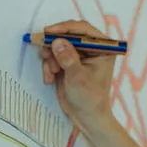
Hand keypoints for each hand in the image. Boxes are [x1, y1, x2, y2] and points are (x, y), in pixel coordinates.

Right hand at [33, 20, 118, 134]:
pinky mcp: (67, 64)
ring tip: (51, 72)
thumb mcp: (78, 78)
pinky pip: (53, 57)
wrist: (87, 118)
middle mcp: (91, 49)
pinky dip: (49, 66)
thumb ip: (68, 58)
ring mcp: (78, 56)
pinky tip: (50, 79)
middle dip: (54, 44)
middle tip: (43, 50)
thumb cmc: (90, 99)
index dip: (65, 28)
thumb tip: (57, 42)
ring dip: (50, 58)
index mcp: (102, 48)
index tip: (49, 32)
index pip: (83, 29)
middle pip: (68, 35)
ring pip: (58, 46)